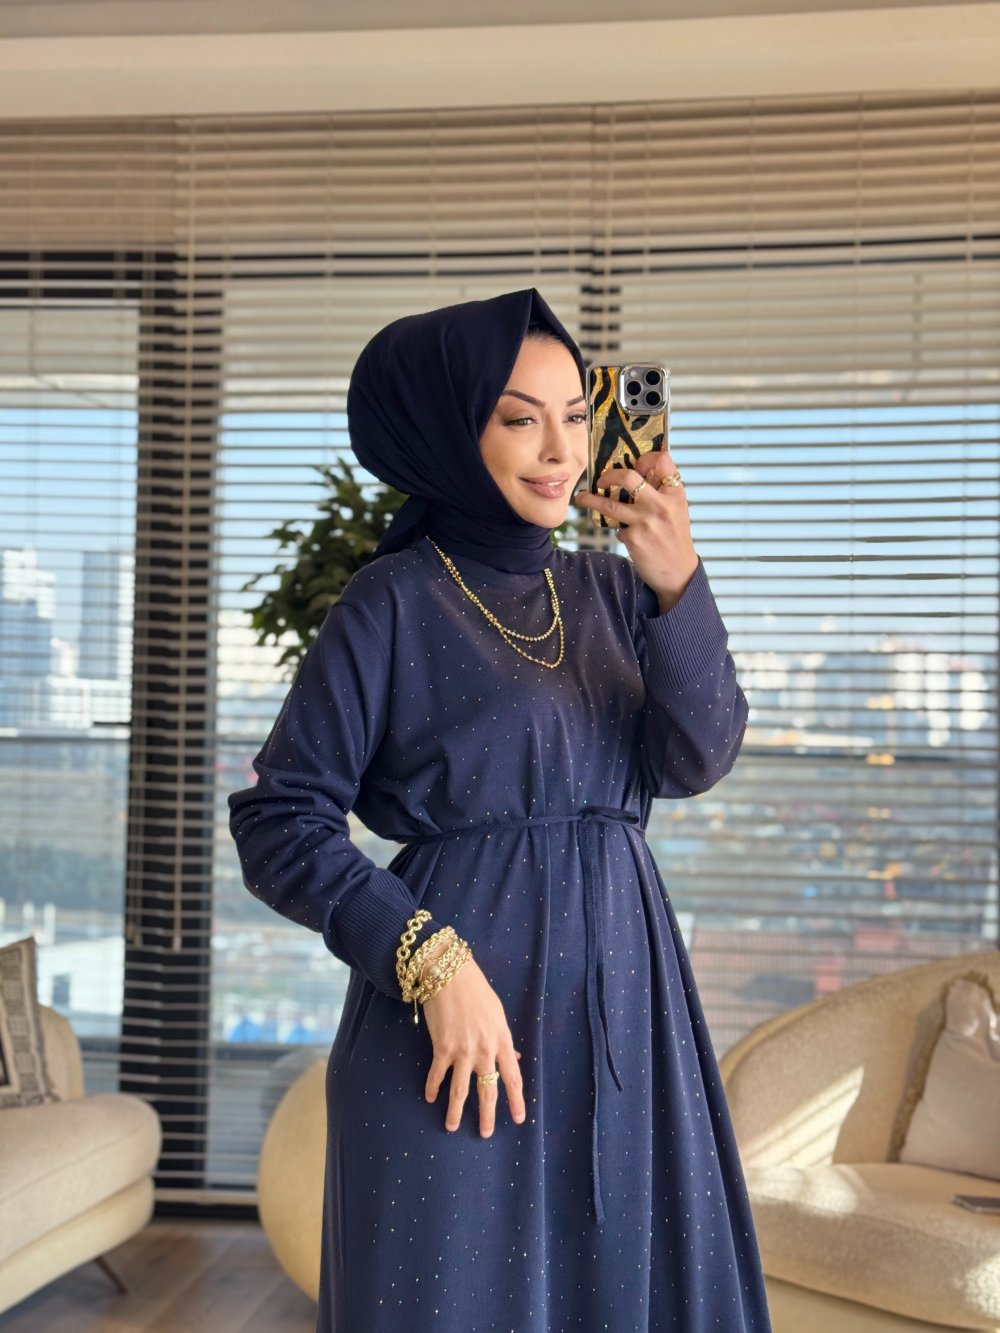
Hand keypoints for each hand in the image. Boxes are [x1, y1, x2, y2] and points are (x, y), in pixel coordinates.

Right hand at [421, 956, 525, 1138]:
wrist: (449, 974)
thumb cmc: (476, 991)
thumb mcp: (498, 1014)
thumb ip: (505, 1040)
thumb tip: (516, 1060)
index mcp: (502, 1040)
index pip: (513, 1077)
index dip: (516, 1100)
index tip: (519, 1119)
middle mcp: (484, 1049)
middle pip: (488, 1089)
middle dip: (487, 1115)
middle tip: (486, 1133)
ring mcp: (462, 1050)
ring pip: (460, 1090)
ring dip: (455, 1111)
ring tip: (451, 1127)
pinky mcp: (441, 1047)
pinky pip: (437, 1074)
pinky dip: (433, 1087)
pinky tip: (430, 1098)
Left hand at [573, 448, 698, 607]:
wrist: (679, 572)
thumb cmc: (675, 538)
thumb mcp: (677, 510)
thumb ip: (661, 492)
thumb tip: (634, 473)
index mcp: (674, 494)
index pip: (663, 461)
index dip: (646, 457)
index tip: (634, 462)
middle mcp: (661, 504)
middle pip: (628, 477)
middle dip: (609, 475)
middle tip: (601, 480)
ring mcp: (645, 522)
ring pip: (609, 504)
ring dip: (591, 499)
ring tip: (582, 498)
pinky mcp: (633, 538)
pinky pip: (617, 528)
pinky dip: (618, 530)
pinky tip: (627, 536)